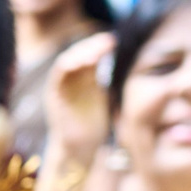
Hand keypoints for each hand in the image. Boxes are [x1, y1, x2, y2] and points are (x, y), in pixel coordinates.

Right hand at [39, 31, 114, 162]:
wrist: (80, 148)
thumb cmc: (96, 127)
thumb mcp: (106, 100)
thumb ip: (109, 82)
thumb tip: (137, 68)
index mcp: (84, 79)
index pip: (88, 55)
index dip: (98, 46)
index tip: (112, 42)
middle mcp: (71, 80)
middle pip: (77, 54)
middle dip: (90, 46)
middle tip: (105, 43)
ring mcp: (61, 87)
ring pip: (67, 61)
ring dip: (79, 54)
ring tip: (94, 53)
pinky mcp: (54, 96)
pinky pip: (58, 76)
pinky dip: (67, 66)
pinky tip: (80, 63)